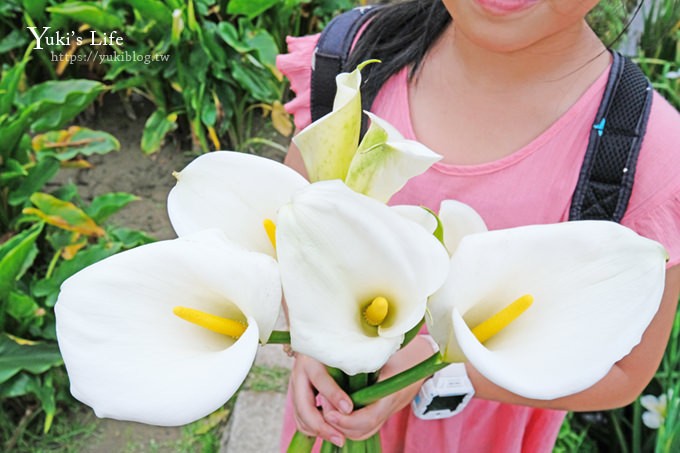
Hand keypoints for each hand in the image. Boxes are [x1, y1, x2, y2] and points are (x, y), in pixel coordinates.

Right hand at [289, 354, 353, 446]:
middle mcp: (299, 374)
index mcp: (311, 359)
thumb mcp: (342, 351)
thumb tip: (361, 390)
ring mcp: (294, 386)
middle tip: (340, 439)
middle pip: (304, 406)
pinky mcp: (296, 396)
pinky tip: (329, 432)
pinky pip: (301, 420)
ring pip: (301, 417)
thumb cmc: (337, 345)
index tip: (349, 409)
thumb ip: (350, 365)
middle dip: (322, 426)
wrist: (317, 339)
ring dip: (318, 431)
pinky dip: (313, 429)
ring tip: (338, 438)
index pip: (321, 381)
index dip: (334, 396)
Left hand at [320, 336, 436, 440]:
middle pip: (362, 431)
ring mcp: (387, 411)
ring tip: (327, 408)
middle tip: (324, 409)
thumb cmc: (402, 349)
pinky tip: (336, 409)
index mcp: (391, 394)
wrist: (422, 357)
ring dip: (342, 426)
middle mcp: (389, 407)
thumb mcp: (385, 351)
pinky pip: (364, 427)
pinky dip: (348, 424)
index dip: (346, 420)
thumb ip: (365, 359)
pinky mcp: (382, 410)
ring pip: (362, 432)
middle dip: (340, 425)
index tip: (329, 413)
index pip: (368, 418)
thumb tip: (340, 358)